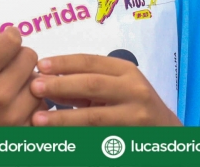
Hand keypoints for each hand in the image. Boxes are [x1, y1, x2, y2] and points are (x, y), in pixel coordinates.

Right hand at [0, 27, 43, 125]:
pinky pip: (40, 106)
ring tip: (12, 85)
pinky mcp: (21, 131)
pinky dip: (31, 101)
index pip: (13, 40)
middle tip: (8, 64)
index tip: (6, 42)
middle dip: (19, 56)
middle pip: (30, 57)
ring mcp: (13, 116)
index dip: (10, 37)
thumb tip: (6, 36)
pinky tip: (16, 102)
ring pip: (39, 81)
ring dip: (27, 79)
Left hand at [28, 54, 179, 126]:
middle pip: (91, 85)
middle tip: (35, 87)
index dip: (64, 62)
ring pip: (93, 117)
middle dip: (60, 85)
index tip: (41, 64)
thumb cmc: (133, 105)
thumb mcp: (114, 87)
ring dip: (62, 118)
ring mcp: (134, 116)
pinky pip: (97, 137)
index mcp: (126, 71)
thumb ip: (85, 84)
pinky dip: (75, 137)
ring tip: (38, 119)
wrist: (165, 133)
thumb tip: (48, 81)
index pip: (90, 61)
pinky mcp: (130, 138)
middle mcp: (133, 90)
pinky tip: (58, 138)